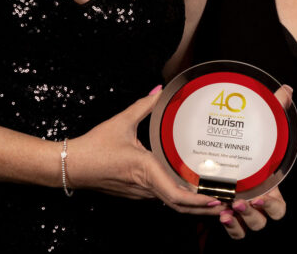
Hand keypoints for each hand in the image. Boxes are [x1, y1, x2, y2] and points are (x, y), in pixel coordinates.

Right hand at [66, 87, 222, 214]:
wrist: (69, 166)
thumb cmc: (94, 146)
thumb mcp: (121, 122)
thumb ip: (143, 105)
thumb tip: (159, 89)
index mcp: (145, 170)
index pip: (176, 195)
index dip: (198, 201)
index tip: (216, 198)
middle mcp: (145, 187)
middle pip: (179, 205)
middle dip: (204, 207)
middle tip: (226, 203)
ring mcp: (139, 193)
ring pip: (170, 202)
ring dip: (192, 204)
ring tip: (215, 198)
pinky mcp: (134, 193)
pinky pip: (161, 197)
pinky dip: (178, 198)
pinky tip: (190, 190)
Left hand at [218, 84, 292, 237]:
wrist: (217, 153)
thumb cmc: (246, 144)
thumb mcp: (259, 128)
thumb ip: (274, 110)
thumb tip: (286, 90)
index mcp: (269, 188)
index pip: (279, 207)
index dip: (273, 204)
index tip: (262, 192)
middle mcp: (257, 203)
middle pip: (263, 221)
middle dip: (255, 213)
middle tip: (242, 199)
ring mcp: (242, 211)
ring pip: (248, 228)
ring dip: (240, 221)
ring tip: (229, 206)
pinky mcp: (225, 215)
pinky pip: (233, 231)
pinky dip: (230, 226)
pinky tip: (220, 213)